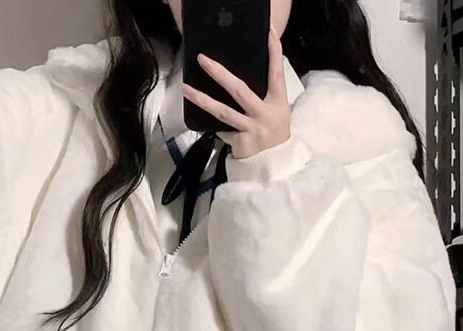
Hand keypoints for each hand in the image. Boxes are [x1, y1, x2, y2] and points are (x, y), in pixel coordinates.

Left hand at [181, 24, 291, 159]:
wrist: (275, 165)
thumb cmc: (274, 133)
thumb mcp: (277, 111)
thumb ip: (265, 95)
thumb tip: (240, 78)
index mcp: (277, 102)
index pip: (276, 74)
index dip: (274, 54)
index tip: (269, 33)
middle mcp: (264, 114)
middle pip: (239, 90)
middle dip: (219, 74)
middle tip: (204, 60)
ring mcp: (251, 129)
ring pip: (222, 112)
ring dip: (202, 100)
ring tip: (185, 89)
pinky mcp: (240, 143)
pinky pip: (222, 130)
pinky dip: (215, 126)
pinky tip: (204, 121)